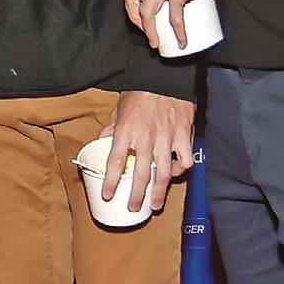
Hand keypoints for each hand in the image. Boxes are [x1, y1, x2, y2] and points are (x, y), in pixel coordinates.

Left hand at [99, 91, 195, 212]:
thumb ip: (111, 129)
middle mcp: (145, 137)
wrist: (164, 75)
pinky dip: (180, 170)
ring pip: (163, 173)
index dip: (110, 181)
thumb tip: (100, 144)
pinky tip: (175, 174)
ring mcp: (166, 137)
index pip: (114, 161)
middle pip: (139, 174)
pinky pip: (183, 160)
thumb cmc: (140, 92)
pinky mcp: (183, 134)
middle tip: (133, 208)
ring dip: (159, 192)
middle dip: (136, 195)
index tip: (107, 194)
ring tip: (155, 204)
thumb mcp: (118, 109)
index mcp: (126, 130)